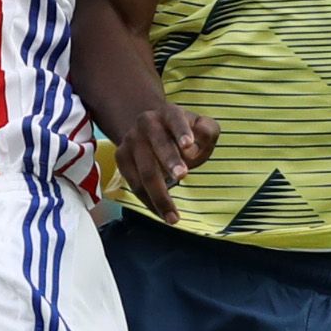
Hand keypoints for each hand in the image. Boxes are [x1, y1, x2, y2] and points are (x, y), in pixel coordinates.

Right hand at [111, 103, 219, 224]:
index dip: (181, 131)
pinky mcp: (122, 157)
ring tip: (174, 217)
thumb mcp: (199, 126)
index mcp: (168, 113)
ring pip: (144, 171)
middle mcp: (147, 123)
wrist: (148, 129)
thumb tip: (196, 146)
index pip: (175, 118)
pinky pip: (134, 184)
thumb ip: (208, 131)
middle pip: (159, 144)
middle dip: (169, 161)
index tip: (189, 145)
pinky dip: (148, 201)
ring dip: (159, 195)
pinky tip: (161, 214)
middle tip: (183, 176)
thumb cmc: (181, 133)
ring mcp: (131, 140)